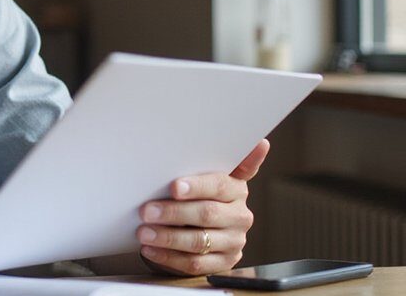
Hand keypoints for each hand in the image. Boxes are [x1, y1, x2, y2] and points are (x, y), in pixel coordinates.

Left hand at [136, 139, 269, 275]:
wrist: (205, 227)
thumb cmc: (200, 194)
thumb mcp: (207, 174)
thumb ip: (217, 159)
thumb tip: (262, 142)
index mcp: (237, 189)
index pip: (219, 186)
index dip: (196, 186)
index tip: (174, 187)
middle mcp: (240, 216)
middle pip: (206, 214)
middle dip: (173, 213)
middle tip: (145, 211)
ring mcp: (233, 242)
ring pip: (199, 242)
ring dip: (168, 238)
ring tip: (144, 233)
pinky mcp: (224, 263)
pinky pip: (195, 264)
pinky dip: (169, 258)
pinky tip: (150, 249)